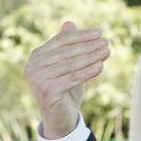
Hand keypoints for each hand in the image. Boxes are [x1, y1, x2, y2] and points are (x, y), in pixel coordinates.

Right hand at [24, 21, 109, 138]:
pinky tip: (101, 66)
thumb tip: (69, 23)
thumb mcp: (68, 66)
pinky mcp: (47, 90)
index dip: (81, 35)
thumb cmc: (65, 88)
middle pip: (67, 52)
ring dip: (91, 57)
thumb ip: (67, 47)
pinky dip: (88, 72)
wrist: (60, 116)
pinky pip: (72, 78)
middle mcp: (33, 65)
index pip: (62, 40)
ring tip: (107, 52)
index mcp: (36, 55)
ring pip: (71, 65)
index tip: (100, 32)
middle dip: (89, 46)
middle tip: (106, 42)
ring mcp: (37, 78)